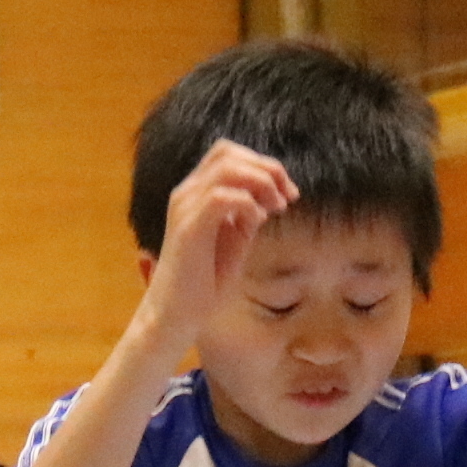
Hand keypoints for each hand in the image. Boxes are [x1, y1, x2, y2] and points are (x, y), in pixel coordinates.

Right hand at [136, 139, 300, 348]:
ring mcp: (185, 208)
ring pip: (226, 168)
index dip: (263, 164)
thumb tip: (267, 198)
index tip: (288, 192)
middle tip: (288, 196)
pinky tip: (259, 220)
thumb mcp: (234, 239)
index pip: (228, 153)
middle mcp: (186, 193)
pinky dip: (247, 204)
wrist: (178, 314)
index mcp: (196, 192)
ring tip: (277, 207)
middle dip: (267, 168)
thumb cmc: (205, 280)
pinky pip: (221, 198)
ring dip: (261, 183)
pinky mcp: (188, 229)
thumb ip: (246, 214)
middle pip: (227, 153)